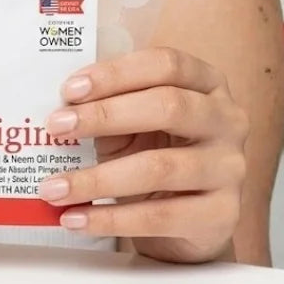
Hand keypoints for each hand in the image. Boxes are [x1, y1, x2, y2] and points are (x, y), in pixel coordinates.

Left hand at [37, 47, 249, 262]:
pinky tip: (76, 219)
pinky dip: (110, 219)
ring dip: (97, 178)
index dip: (115, 73)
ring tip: (53, 187)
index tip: (69, 89)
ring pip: (160, 168)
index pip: (165, 63)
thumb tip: (56, 107)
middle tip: (55, 127)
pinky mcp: (223, 215)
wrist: (188, 219)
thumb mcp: (132, 121)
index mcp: (206, 82)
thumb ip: (106, 105)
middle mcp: (227, 120)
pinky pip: (159, 216)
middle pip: (168, 106)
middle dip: (104, 116)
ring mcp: (230, 168)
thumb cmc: (154, 152)